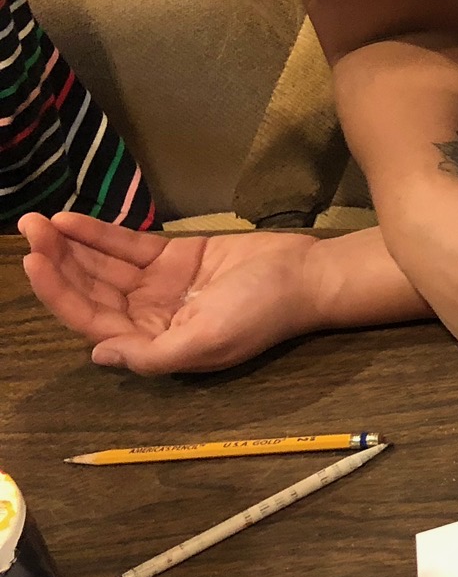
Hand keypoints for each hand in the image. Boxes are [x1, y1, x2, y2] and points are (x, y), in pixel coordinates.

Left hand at [21, 212, 321, 373]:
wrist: (307, 274)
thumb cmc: (261, 313)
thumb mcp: (207, 342)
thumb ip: (152, 355)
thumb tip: (97, 355)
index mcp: (154, 344)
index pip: (92, 320)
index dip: (60, 292)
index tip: (35, 262)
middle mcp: (149, 317)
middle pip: (90, 290)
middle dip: (57, 263)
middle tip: (30, 231)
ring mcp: (159, 286)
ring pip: (102, 267)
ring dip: (70, 246)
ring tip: (39, 222)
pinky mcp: (174, 257)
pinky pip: (127, 247)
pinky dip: (98, 235)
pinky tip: (71, 221)